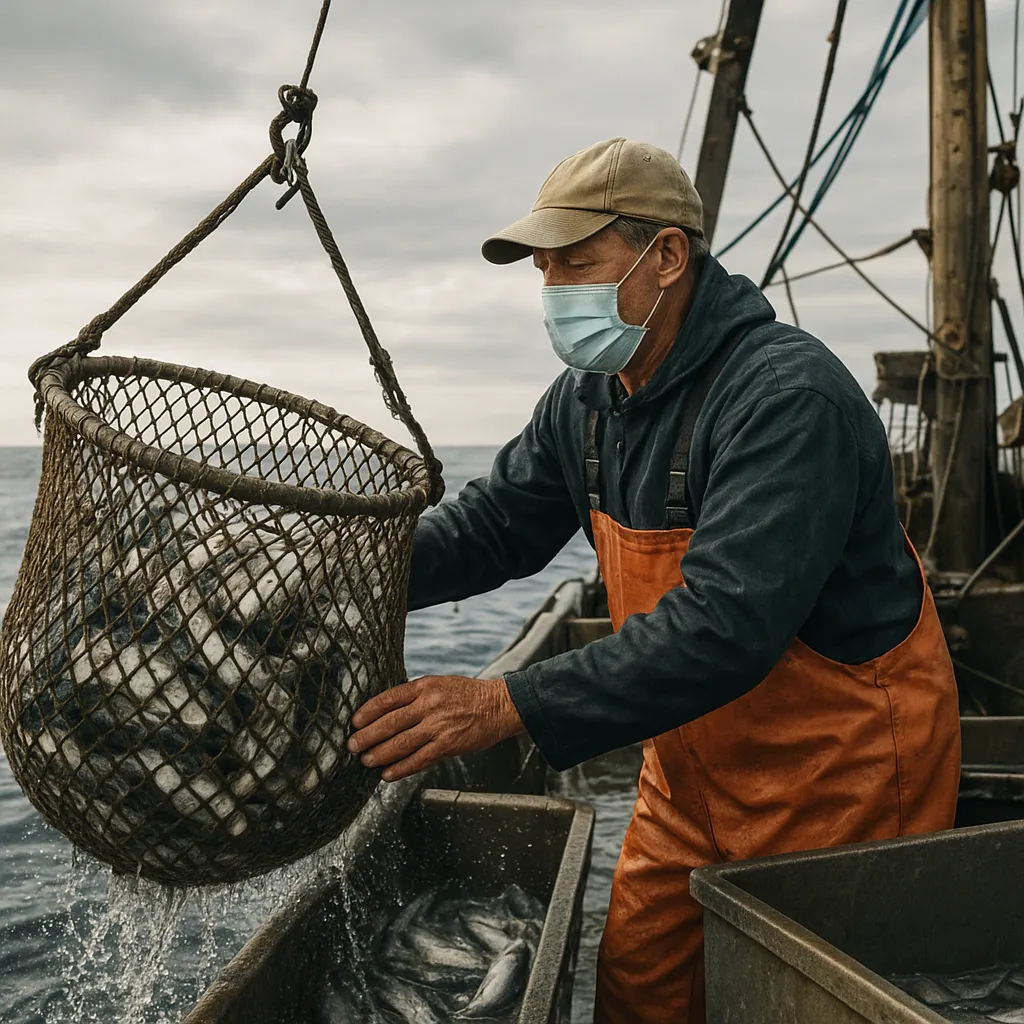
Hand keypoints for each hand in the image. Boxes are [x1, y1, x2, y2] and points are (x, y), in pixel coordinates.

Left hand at [347, 675, 525, 781]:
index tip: (354, 722)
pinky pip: (419, 759)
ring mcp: (439, 725)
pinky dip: (401, 768)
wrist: (499, 706)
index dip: (368, 712)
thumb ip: (416, 697)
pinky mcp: (448, 744)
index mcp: (425, 686)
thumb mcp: (440, 685)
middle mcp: (429, 704)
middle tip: (352, 746)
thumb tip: (387, 714)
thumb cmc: (468, 696)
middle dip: (367, 736)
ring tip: (366, 761)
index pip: (388, 698)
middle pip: (390, 722)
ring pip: (401, 743)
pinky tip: (388, 774)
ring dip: (380, 754)